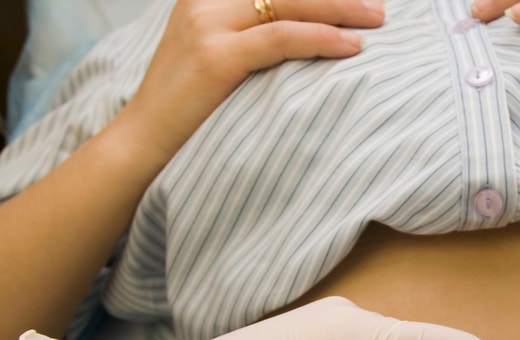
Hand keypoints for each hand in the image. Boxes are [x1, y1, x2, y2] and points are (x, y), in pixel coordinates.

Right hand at [118, 0, 383, 163]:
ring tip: (377, 20)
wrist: (141, 145)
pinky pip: (282, 37)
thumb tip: (303, 32)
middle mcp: (204, 0)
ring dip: (341, 9)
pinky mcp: (214, 56)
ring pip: (289, 3)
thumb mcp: (215, 57)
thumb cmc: (187, 111)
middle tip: (377, 7)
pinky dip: (323, 38)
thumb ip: (249, 35)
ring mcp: (206, 24)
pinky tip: (352, 46)